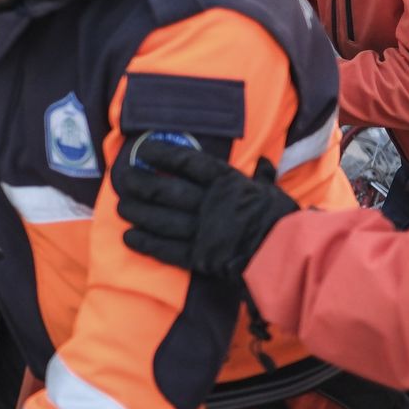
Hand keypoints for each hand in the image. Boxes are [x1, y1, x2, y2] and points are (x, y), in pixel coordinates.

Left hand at [113, 140, 296, 277]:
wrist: (287, 254)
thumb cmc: (282, 220)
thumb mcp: (272, 191)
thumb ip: (262, 178)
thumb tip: (265, 164)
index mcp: (226, 182)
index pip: (187, 163)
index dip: (162, 155)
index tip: (144, 151)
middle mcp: (208, 203)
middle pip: (165, 190)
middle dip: (140, 184)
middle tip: (123, 180)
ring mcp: (201, 230)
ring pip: (160, 219)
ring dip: (138, 213)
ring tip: (121, 208)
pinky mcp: (199, 256)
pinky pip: (166, 249)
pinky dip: (146, 243)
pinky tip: (129, 238)